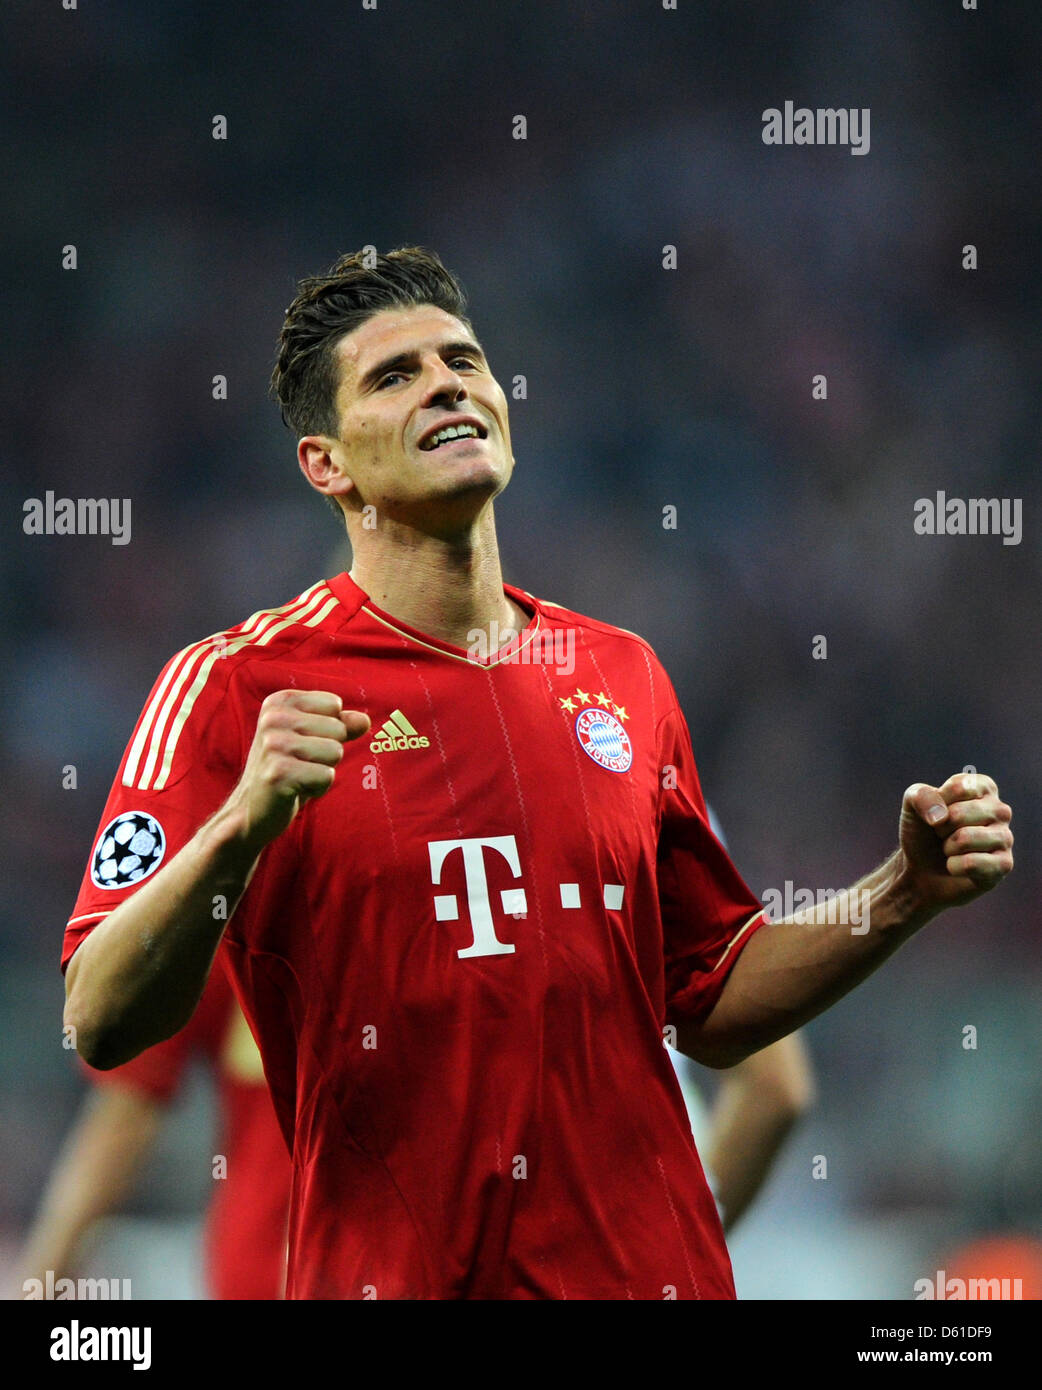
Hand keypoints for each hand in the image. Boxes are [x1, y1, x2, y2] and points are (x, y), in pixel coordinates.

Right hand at [225, 690, 369, 852]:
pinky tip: (295, 790)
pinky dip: (318, 788)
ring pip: (335, 751)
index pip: (334, 705)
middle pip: (338, 729)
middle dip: (327, 753)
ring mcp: (274, 745)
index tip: (303, 744)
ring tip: (298, 776)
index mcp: (280, 702)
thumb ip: (341, 725)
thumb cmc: (287, 769)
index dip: (328, 730)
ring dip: (323, 770)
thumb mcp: (313, 739)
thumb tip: (365, 720)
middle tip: (300, 764)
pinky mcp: (279, 773)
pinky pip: (327, 776)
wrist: (252, 809)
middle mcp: (273, 718)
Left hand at [898, 772, 1012, 911]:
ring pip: (965, 839)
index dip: (937, 803)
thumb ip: (921, 796)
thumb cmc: (923, 831)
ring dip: (947, 848)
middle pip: (959, 814)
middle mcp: (1000, 810)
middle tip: (943, 835)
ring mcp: (1005, 838)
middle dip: (940, 828)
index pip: (958, 788)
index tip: (938, 812)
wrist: (920, 868)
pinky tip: (958, 867)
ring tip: (951, 849)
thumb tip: (941, 816)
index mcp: (983, 787)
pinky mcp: (1004, 865)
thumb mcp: (912, 804)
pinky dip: (954, 867)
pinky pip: (972, 863)